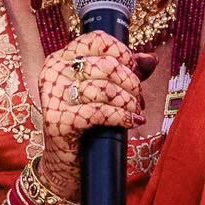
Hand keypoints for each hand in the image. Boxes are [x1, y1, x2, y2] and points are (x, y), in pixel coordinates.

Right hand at [33, 27, 144, 201]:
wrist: (65, 163)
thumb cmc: (86, 124)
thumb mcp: (104, 93)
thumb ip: (125, 72)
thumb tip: (151, 59)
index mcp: (61, 59)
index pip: (97, 40)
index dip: (123, 54)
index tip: (134, 71)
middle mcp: (53, 73)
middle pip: (106, 65)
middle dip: (131, 83)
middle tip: (138, 100)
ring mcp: (53, 97)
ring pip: (105, 89)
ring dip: (129, 102)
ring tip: (135, 112)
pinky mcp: (59, 121)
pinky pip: (100, 113)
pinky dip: (123, 117)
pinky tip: (133, 122)